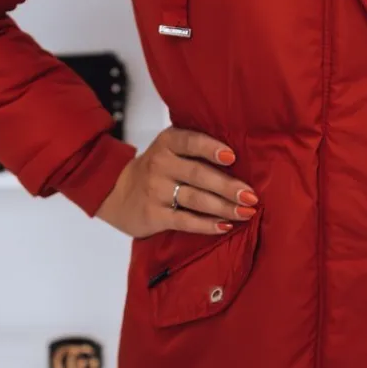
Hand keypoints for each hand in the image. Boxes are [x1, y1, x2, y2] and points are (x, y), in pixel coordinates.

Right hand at [96, 127, 258, 238]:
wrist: (115, 192)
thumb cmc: (156, 168)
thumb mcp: (169, 149)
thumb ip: (196, 148)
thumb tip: (241, 157)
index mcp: (168, 143)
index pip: (190, 142)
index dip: (211, 148)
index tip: (232, 156)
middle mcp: (160, 164)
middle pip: (199, 174)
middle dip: (228, 186)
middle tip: (251, 196)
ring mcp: (156, 191)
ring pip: (195, 200)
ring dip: (224, 207)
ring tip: (246, 212)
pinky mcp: (154, 215)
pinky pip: (185, 221)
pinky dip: (207, 225)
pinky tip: (225, 226)